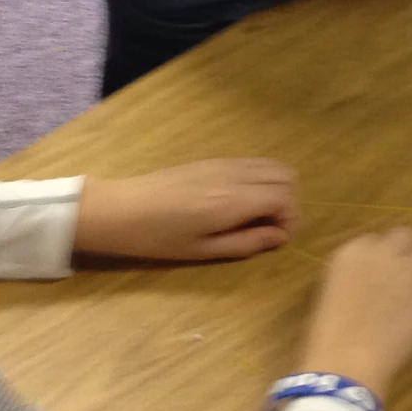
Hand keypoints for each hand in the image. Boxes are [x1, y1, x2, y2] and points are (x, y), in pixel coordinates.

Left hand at [72, 158, 299, 260]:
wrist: (121, 209)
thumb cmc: (159, 238)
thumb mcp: (204, 250)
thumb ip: (247, 243)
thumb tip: (278, 237)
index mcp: (234, 199)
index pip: (285, 198)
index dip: (290, 220)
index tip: (274, 239)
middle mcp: (235, 174)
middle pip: (286, 175)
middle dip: (288, 202)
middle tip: (268, 227)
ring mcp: (224, 163)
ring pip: (271, 164)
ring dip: (275, 188)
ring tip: (254, 215)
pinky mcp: (212, 160)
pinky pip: (251, 162)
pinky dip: (259, 179)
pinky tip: (237, 202)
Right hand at [295, 227, 411, 402]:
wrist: (346, 361)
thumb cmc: (326, 336)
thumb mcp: (330, 294)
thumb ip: (350, 278)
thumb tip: (364, 284)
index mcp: (353, 252)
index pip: (373, 240)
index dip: (377, 257)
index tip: (375, 274)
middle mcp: (383, 254)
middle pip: (404, 235)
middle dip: (405, 251)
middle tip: (401, 275)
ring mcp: (409, 274)